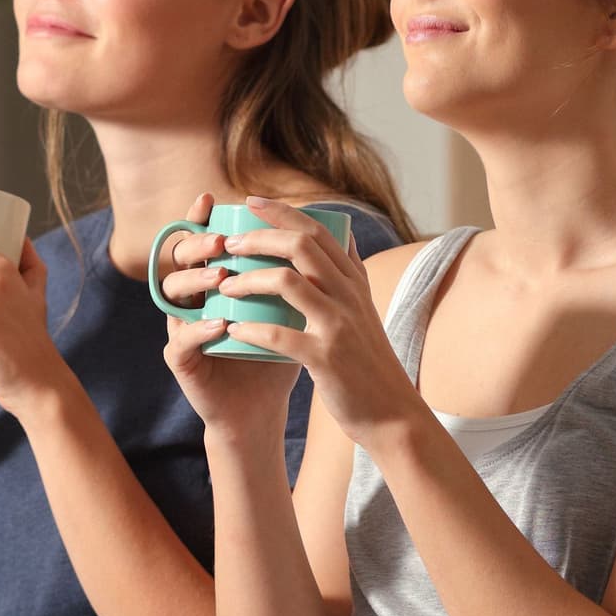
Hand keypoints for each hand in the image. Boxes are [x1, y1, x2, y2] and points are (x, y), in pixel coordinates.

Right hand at [158, 192, 301, 436]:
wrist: (261, 409)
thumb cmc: (277, 354)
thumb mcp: (295, 308)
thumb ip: (306, 272)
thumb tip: (344, 233)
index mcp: (216, 279)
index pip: (202, 239)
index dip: (202, 217)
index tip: (214, 198)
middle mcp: (193, 297)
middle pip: (179, 257)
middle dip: (197, 242)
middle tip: (222, 240)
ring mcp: (182, 326)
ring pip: (172, 291)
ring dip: (196, 280)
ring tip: (222, 277)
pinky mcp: (180, 359)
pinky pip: (180, 338)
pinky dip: (199, 329)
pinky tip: (221, 325)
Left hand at [203, 196, 420, 447]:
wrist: (391, 413)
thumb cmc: (368, 362)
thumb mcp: (366, 310)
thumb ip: (351, 274)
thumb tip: (344, 235)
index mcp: (354, 282)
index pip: (318, 231)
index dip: (283, 212)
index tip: (252, 202)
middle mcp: (348, 296)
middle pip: (301, 245)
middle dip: (259, 237)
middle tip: (229, 243)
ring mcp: (338, 326)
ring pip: (288, 282)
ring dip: (248, 279)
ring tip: (224, 285)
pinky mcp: (326, 359)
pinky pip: (280, 335)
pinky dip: (251, 330)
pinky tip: (231, 330)